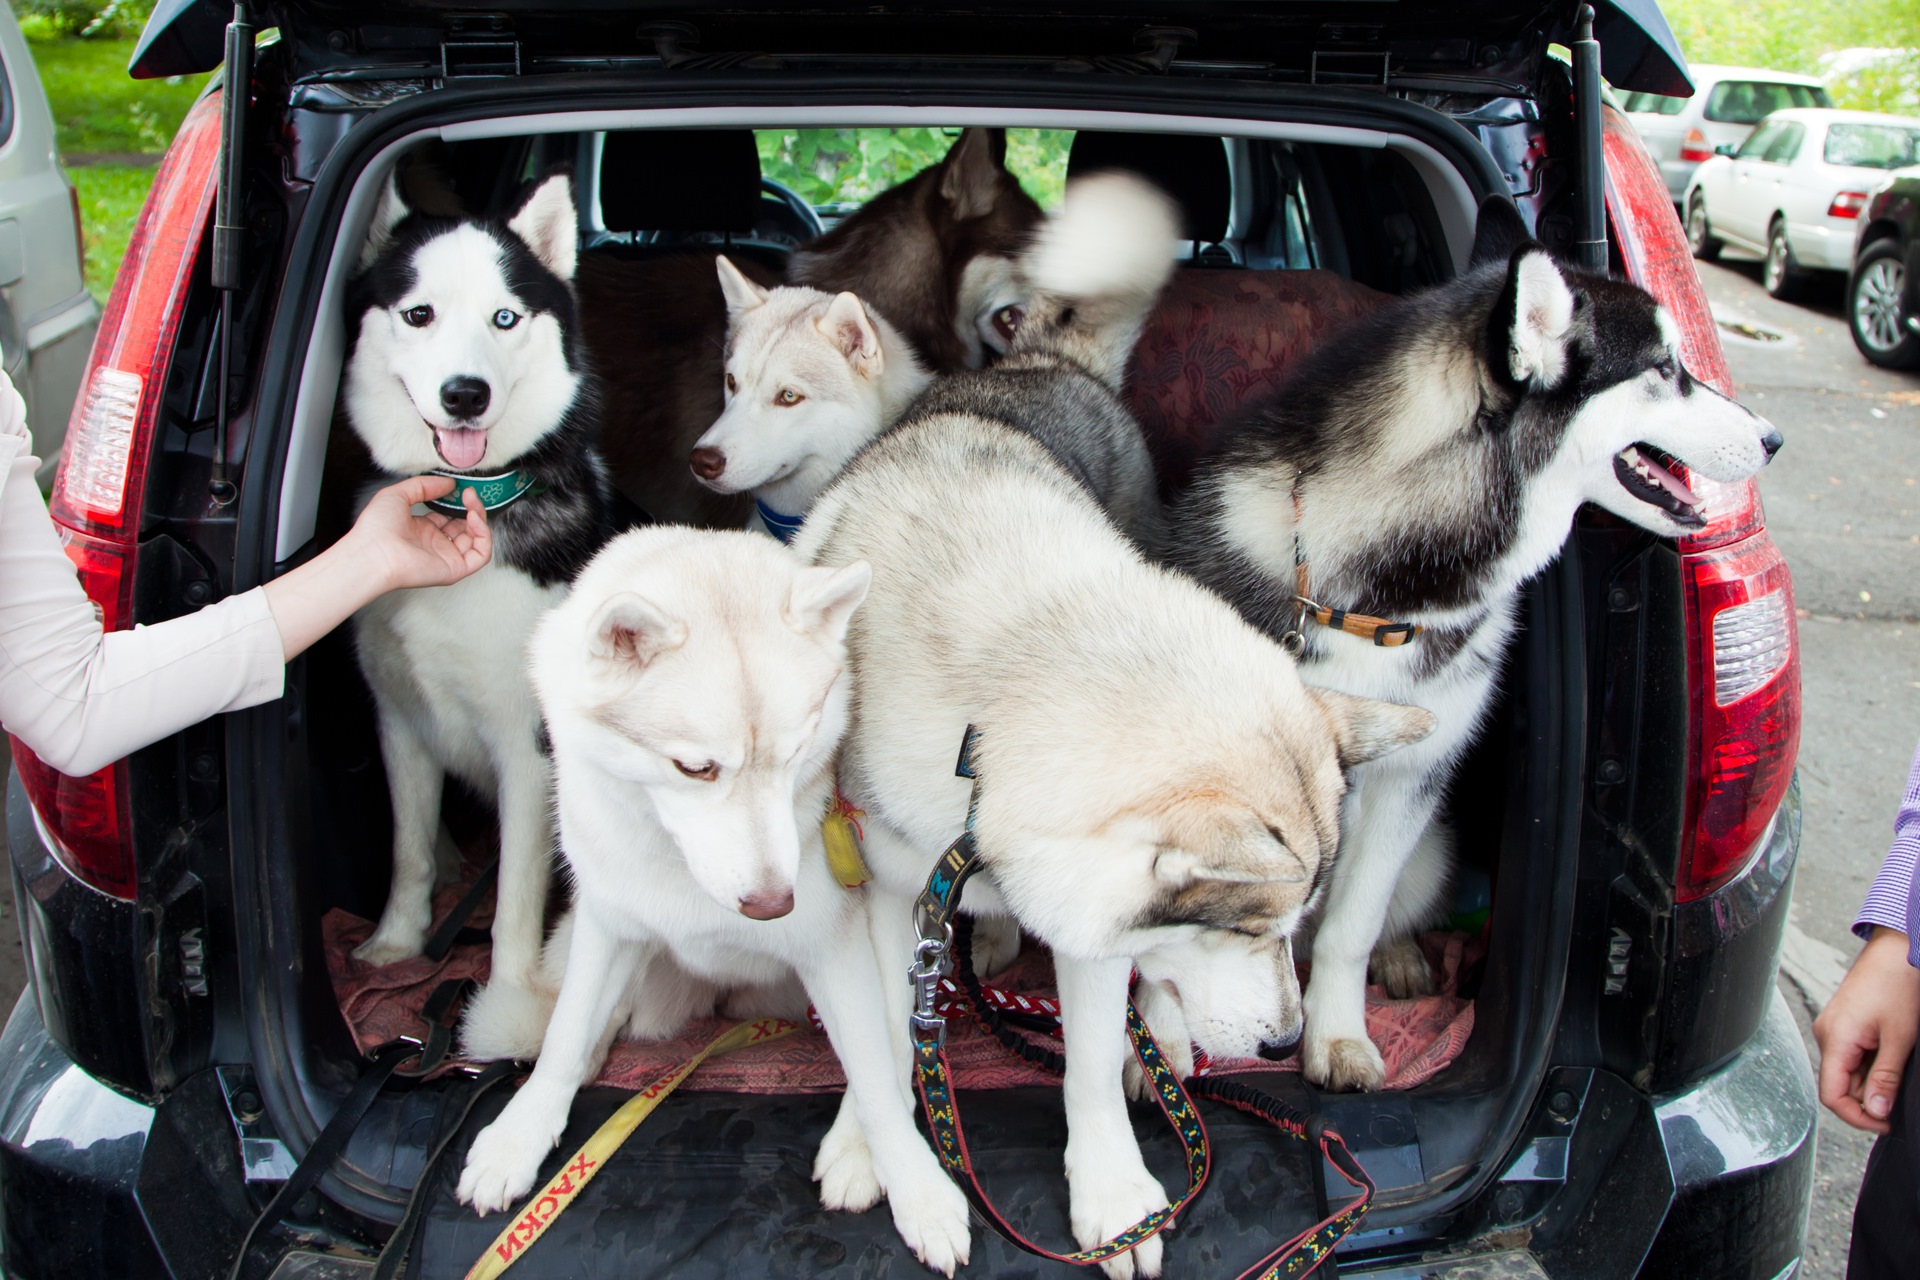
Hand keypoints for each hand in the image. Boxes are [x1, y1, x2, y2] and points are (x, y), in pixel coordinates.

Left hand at [347, 475, 492, 591]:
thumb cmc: (376, 529)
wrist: (373, 553)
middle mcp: (435, 545)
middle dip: (471, 508)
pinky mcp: (455, 569)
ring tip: (472, 502)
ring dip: (479, 518)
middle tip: (469, 493)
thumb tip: (448, 483)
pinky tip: (474, 519)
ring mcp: (446, 557)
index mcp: (421, 530)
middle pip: (464, 527)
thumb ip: (423, 485)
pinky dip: (483, 536)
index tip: (459, 488)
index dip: (456, 502)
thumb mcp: (397, 494)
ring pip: (475, 539)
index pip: (448, 516)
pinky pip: (481, 555)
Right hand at [1814, 927, 1919, 1133]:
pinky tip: (1891, 1054)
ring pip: (1847, 1072)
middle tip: (1899, 1096)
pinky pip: (1851, 1056)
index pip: (1832, 1096)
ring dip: (1872, 1080)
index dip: (1858, 1117)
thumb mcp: (1898, 1039)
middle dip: (1868, 1098)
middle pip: (1839, 1086)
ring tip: (1899, 1066)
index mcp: (1835, 1039)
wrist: (1896, 950)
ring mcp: (1833, 1029)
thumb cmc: (1897, 985)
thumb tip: (1876, 1111)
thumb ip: (1885, 1078)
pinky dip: (1870, 1065)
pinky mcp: (1843, 1024)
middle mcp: (1826, 1035)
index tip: (1886, 1122)